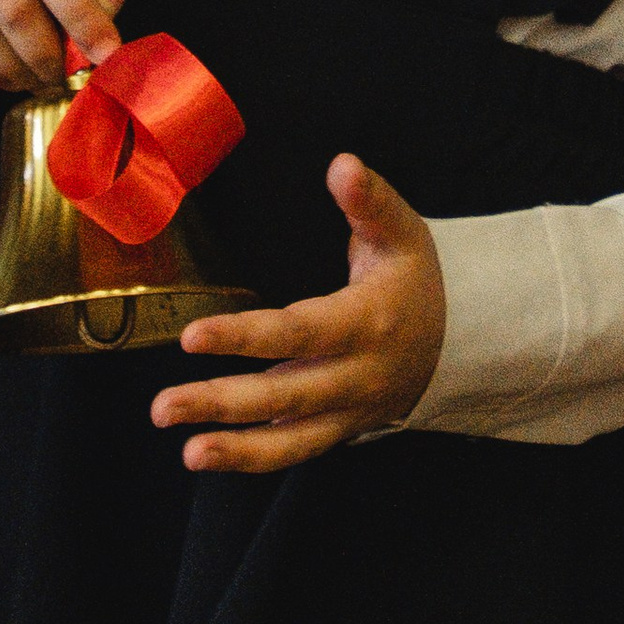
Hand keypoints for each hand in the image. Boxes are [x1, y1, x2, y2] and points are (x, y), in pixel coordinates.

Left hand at [150, 155, 443, 471]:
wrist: (462, 340)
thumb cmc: (417, 277)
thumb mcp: (402, 231)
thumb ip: (369, 200)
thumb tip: (341, 164)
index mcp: (365, 323)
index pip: (296, 334)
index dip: (243, 337)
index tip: (190, 337)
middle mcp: (355, 376)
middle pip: (284, 396)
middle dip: (222, 404)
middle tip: (162, 408)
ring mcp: (349, 410)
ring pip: (290, 439)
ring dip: (235, 451)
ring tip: (186, 452)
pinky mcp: (342, 428)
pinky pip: (298, 451)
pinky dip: (255, 459)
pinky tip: (208, 455)